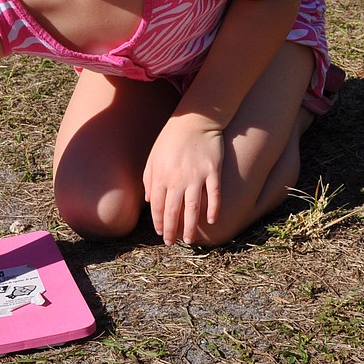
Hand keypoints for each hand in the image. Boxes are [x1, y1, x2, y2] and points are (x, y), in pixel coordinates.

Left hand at [143, 115, 223, 245]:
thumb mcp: (153, 157)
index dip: (159, 222)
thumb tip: (150, 201)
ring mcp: (196, 175)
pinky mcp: (213, 171)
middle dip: (171, 230)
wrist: (194, 119)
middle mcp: (178, 179)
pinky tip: (212, 221)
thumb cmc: (171, 139)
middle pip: (174, 211)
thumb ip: (149, 179)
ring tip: (189, 240)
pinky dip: (214, 209)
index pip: (159, 206)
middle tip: (172, 243)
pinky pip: (214, 194)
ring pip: (193, 208)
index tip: (161, 233)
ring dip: (190, 226)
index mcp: (161, 176)